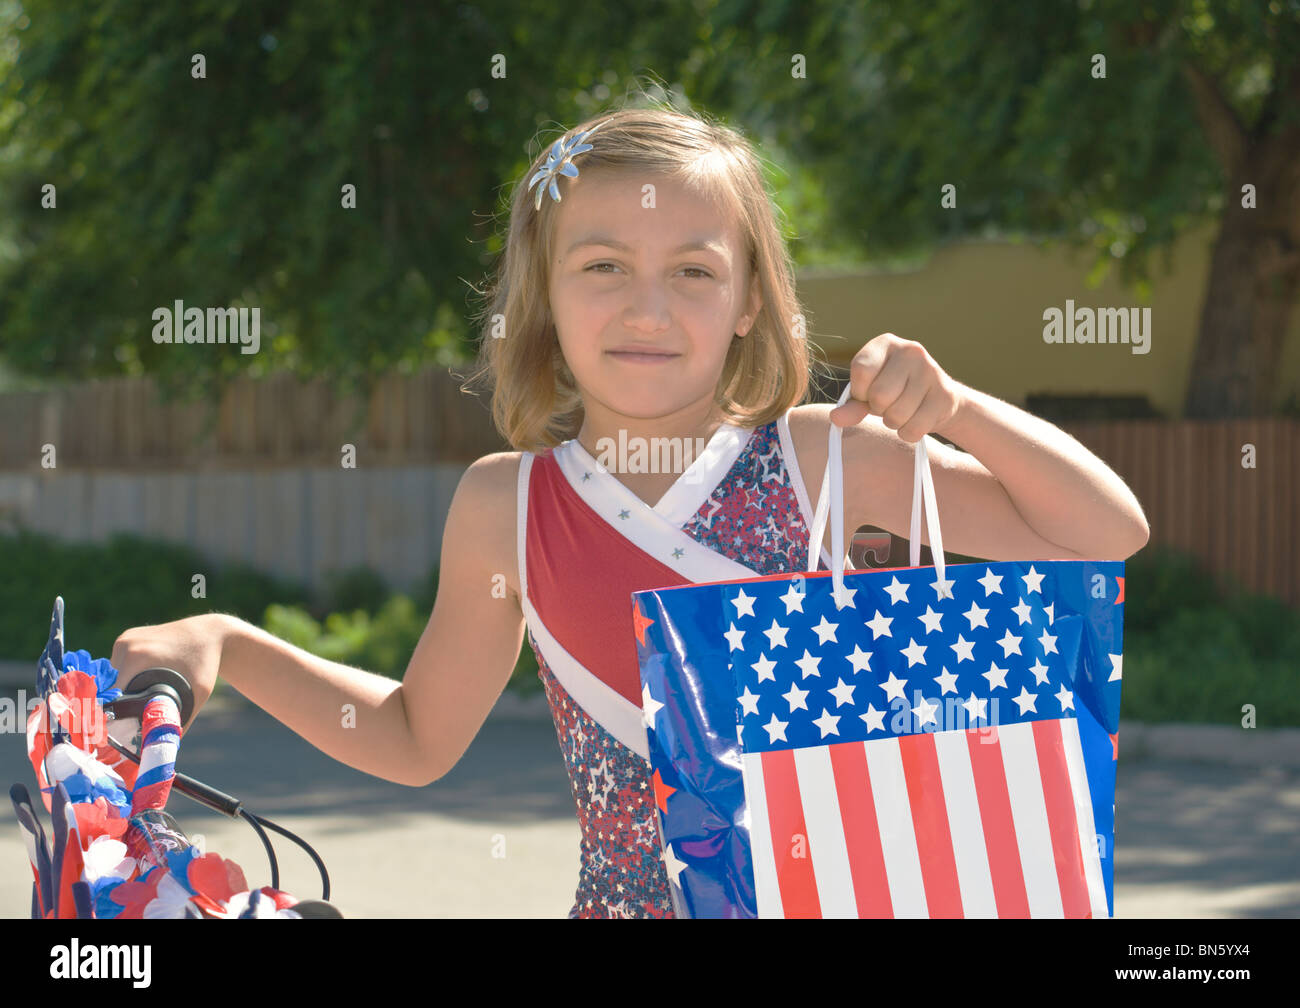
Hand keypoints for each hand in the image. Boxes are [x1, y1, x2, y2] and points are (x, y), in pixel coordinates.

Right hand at [110, 613, 232, 731]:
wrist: (210, 634)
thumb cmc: (205, 667)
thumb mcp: (195, 695)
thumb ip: (176, 724)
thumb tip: (157, 751)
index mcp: (138, 659)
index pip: (110, 694)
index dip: (111, 714)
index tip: (116, 729)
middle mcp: (126, 646)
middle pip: (108, 686)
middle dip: (115, 705)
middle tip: (128, 720)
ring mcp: (124, 639)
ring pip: (111, 676)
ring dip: (120, 689)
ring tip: (138, 699)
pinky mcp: (126, 637)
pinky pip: (119, 665)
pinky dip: (126, 676)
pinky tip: (140, 682)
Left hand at [829, 333, 965, 442]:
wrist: (940, 400)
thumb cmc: (897, 392)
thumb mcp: (869, 393)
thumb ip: (851, 405)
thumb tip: (835, 418)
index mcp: (886, 343)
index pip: (861, 370)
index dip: (860, 391)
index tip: (868, 394)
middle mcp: (910, 350)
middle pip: (879, 395)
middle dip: (878, 409)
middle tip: (888, 405)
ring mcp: (931, 371)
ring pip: (896, 415)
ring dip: (894, 422)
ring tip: (902, 411)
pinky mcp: (945, 395)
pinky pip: (913, 429)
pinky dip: (908, 433)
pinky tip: (916, 420)